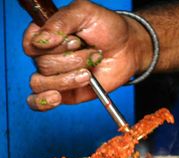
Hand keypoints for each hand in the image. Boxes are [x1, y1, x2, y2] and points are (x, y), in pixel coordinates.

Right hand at [23, 0, 150, 110]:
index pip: (31, 44)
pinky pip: (38, 102)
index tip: (76, 41)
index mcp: (46, 33)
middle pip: (43, 64)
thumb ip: (60, 22)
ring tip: (89, 73)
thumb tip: (40, 41)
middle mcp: (46, 54)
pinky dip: (42, 102)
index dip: (54, 45)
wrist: (127, 48)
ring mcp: (53, 75)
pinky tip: (56, 98)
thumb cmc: (107, 28)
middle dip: (73, 60)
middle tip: (93, 53)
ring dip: (69, 79)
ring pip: (42, 83)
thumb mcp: (85, 13)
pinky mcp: (63, 92)